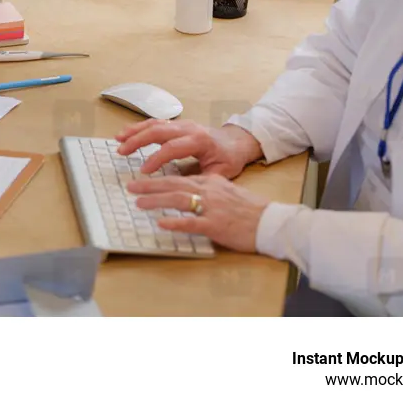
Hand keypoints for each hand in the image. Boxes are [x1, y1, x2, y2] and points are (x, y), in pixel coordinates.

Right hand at [115, 119, 261, 178]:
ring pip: (155, 123)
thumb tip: (182, 190)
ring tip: (119, 139)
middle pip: (159, 130)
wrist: (236, 141)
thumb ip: (201, 180)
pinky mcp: (177, 124)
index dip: (156, 158)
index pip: (173, 147)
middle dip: (138, 140)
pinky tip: (127, 133)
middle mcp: (189, 128)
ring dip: (135, 131)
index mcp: (200, 140)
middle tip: (121, 151)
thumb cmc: (229, 158)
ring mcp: (182, 124)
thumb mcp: (220, 173)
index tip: (143, 171)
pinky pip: (156, 122)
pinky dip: (140, 127)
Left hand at [127, 174, 269, 252]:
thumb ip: (209, 190)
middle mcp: (209, 190)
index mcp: (211, 182)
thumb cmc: (250, 210)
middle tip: (131, 187)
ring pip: (179, 199)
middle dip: (150, 185)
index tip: (142, 180)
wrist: (271, 222)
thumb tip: (191, 193)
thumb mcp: (228, 192)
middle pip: (174, 183)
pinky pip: (192, 222)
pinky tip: (161, 223)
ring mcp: (212, 207)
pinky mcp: (217, 225)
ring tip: (138, 202)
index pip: (179, 176)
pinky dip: (175, 222)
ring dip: (156, 200)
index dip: (158, 178)